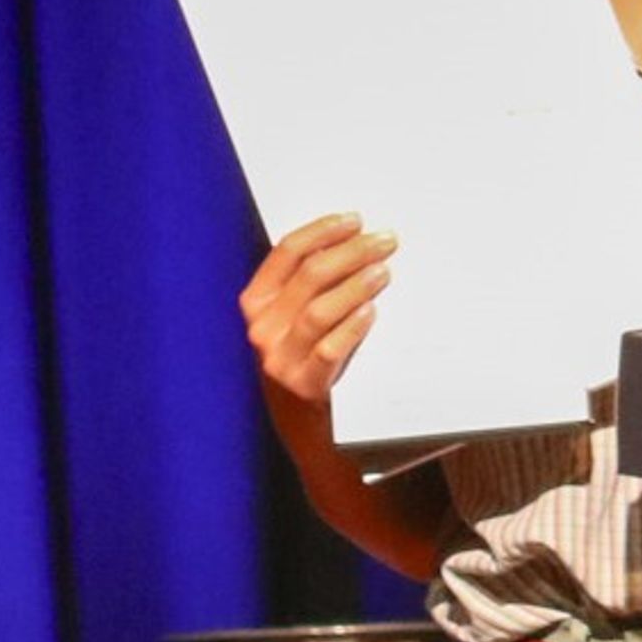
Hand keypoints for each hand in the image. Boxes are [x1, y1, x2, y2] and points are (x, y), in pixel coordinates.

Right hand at [241, 213, 396, 403]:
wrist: (303, 421)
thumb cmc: (309, 357)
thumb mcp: (299, 316)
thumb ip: (314, 282)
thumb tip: (355, 237)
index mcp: (256, 301)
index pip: (287, 252)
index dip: (323, 230)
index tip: (355, 220)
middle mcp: (262, 328)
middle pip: (309, 276)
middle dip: (351, 252)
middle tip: (385, 241)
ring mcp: (280, 359)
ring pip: (319, 310)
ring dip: (356, 285)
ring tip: (384, 271)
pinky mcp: (303, 385)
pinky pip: (329, 350)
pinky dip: (353, 327)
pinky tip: (372, 310)